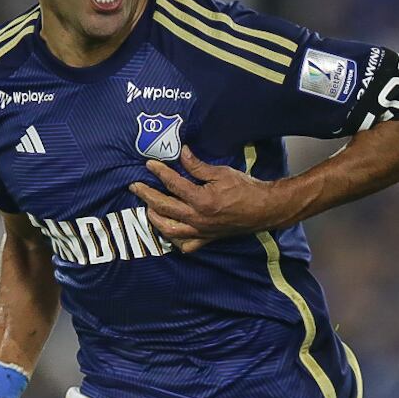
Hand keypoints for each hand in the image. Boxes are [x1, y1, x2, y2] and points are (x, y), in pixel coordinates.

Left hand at [128, 146, 290, 252]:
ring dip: (155, 218)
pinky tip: (169, 231)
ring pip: (169, 229)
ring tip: (147, 208)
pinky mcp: (206, 239)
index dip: (159, 172)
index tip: (149, 164)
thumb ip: (197, 166)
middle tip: (135, 186)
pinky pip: (186, 244)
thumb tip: (181, 152)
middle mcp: (197, 218)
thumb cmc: (244, 189)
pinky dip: (175, 240)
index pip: (173, 184)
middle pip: (163, 207)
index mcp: (201, 200)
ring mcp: (201, 231)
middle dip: (146, 195)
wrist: (263, 209)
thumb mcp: (221, 173)